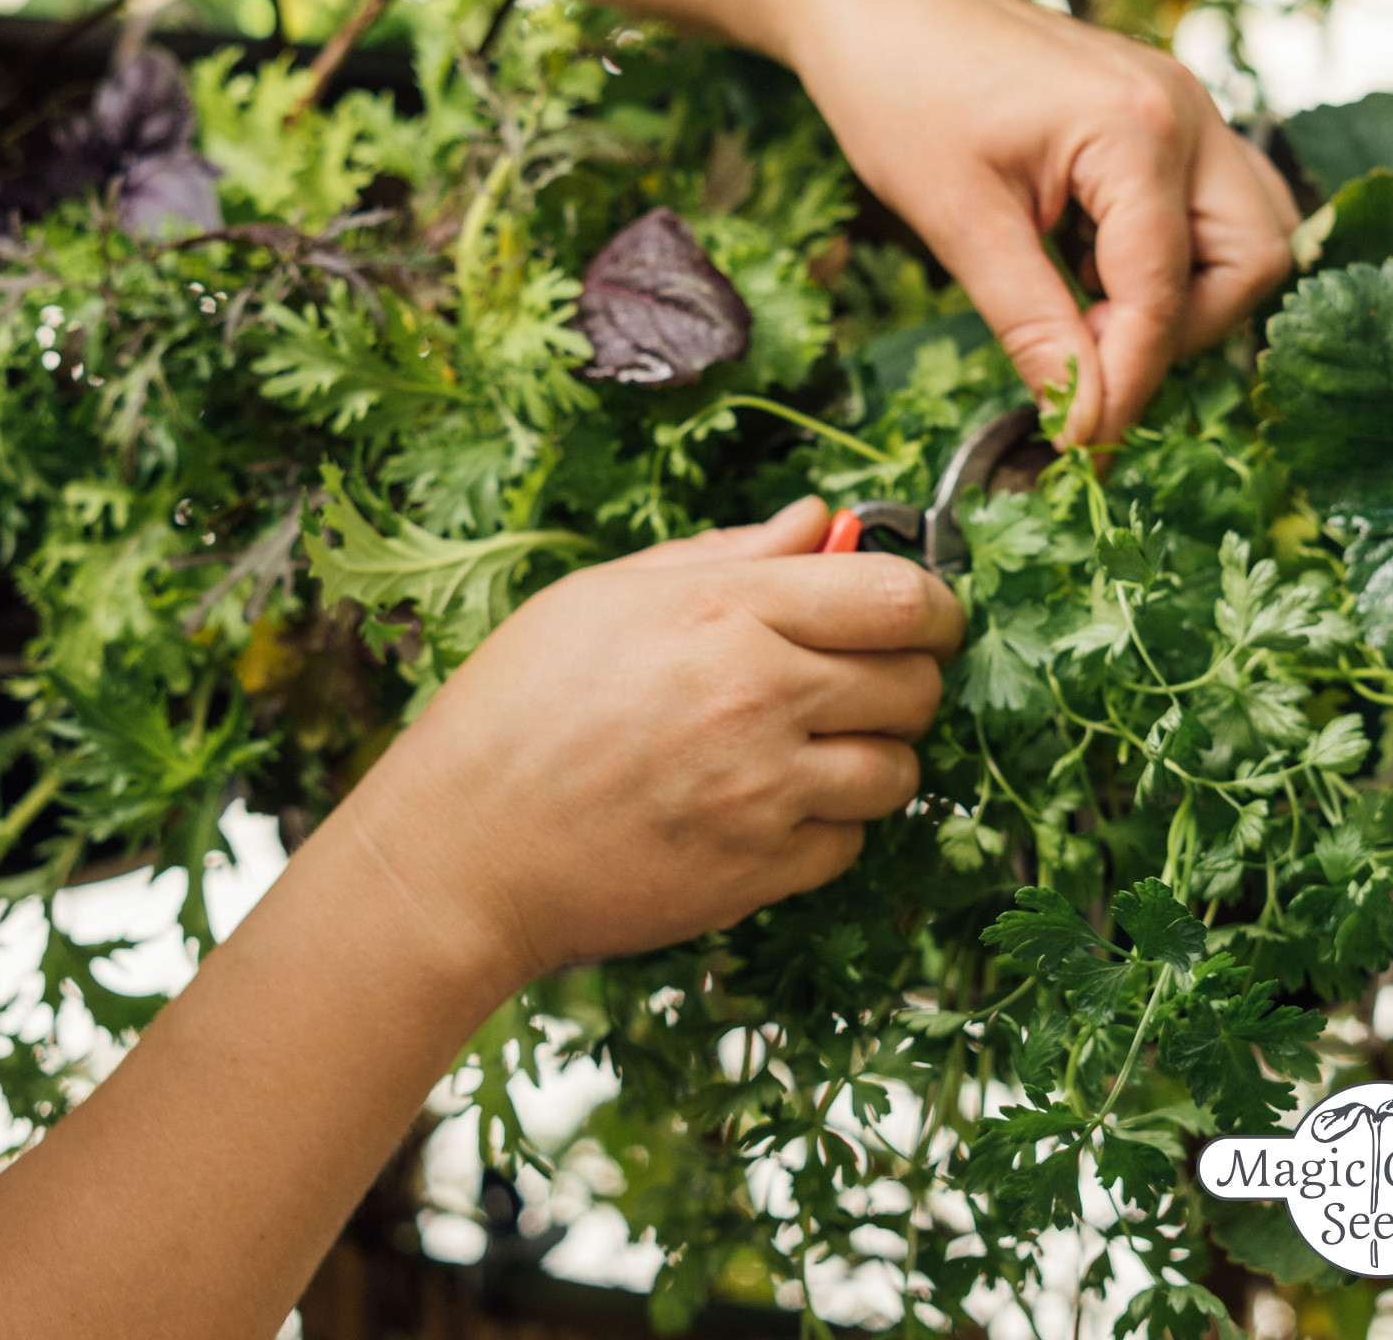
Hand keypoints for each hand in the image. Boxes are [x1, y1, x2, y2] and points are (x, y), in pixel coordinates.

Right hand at [334, 497, 963, 991]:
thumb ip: (727, 554)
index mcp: (725, 610)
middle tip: (858, 683)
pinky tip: (768, 807)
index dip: (932, 605)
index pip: (897, 596)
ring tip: (808, 749)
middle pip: (916, 683)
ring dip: (872, 756)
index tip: (923, 617)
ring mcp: (766, 791)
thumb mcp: (606, 596)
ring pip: (899, 770)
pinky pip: (851, 844)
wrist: (460, 850)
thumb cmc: (515, 709)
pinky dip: (828, 826)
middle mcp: (760, 694)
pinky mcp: (760, 872)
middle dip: (906, 679)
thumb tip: (819, 520)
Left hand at [785, 0, 1296, 445]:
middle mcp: (1186, 112)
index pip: (1163, 293)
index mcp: (1138, 130)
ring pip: (1244, 234)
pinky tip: (1088, 281)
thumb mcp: (957, 221)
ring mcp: (1182, 108)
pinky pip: (1204, 206)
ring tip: (1092, 331)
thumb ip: (1030, 323)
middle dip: (1182, 337)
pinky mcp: (1159, 116)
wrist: (873, 2)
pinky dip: (1168, 261)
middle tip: (1093, 376)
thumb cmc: (899, 90)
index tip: (1082, 447)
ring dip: (1188, 301)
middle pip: (1248, 261)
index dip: (1125, 382)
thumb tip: (1077, 421)